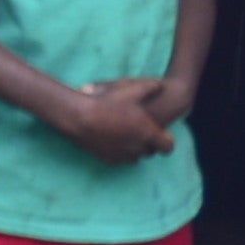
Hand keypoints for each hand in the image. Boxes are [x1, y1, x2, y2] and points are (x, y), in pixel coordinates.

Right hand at [46, 76, 181, 165]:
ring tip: (127, 135)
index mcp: (148, 133)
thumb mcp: (131, 89)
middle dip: (149, 143)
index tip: (162, 134)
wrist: (78, 117)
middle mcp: (138, 148)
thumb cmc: (106, 102)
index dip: (166, 141)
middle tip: (141, 131)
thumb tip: (160, 85)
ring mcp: (122, 155)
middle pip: (151, 152)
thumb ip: (150, 87)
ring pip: (136, 157)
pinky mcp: (108, 159)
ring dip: (135, 149)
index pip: (167, 147)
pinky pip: (120, 159)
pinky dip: (120, 152)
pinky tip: (113, 139)